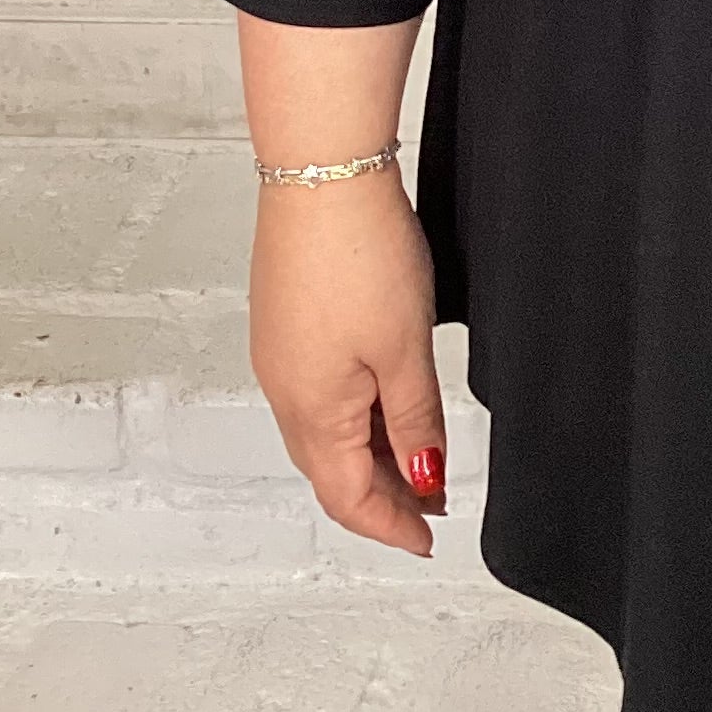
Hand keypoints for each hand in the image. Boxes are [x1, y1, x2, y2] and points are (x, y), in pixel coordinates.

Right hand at [249, 167, 448, 557]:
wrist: (322, 173)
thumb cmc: (359, 254)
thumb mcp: (406, 349)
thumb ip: (416, 420)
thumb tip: (423, 478)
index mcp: (313, 410)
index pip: (349, 496)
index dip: (391, 524)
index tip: (427, 538)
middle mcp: (285, 390)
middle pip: (332, 470)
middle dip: (382, 495)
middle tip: (431, 503)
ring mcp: (280, 355)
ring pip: (324, 432)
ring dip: (369, 453)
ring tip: (419, 456)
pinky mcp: (285, 323)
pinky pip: (318, 393)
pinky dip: (354, 414)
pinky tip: (385, 400)